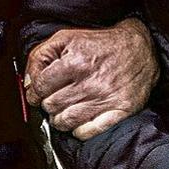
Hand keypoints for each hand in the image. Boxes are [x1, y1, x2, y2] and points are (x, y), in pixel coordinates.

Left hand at [23, 17, 158, 139]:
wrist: (140, 48)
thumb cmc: (101, 44)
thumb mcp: (67, 37)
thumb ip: (41, 55)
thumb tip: (28, 81)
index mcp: (75, 61)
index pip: (41, 86)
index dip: (34, 91)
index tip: (36, 92)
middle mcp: (90, 81)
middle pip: (51, 105)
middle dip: (47, 104)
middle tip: (51, 99)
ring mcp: (105, 98)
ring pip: (66, 121)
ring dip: (58, 119)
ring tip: (62, 111)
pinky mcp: (119, 110)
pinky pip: (88, 131)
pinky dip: (78, 130)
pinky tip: (77, 121)